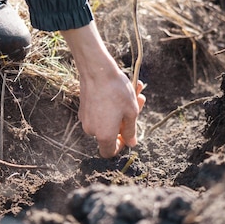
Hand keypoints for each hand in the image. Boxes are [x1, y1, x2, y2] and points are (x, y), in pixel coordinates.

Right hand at [61, 22, 145, 157]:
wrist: (97, 70)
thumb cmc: (116, 92)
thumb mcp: (131, 112)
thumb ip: (131, 131)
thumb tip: (131, 143)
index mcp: (104, 135)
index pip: (109, 152)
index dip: (120, 146)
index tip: (128, 134)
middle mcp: (92, 130)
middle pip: (111, 132)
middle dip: (127, 119)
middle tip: (140, 102)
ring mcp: (86, 118)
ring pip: (107, 119)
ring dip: (122, 108)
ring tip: (136, 90)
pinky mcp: (84, 107)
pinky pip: (100, 111)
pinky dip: (111, 103)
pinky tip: (123, 88)